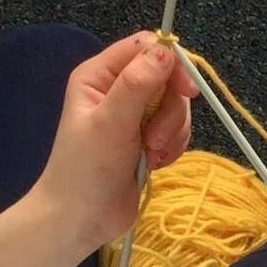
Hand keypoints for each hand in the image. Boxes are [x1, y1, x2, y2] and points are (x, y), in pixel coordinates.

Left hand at [31, 32, 195, 250]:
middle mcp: (117, 89)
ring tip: (151, 154)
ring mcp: (134, 115)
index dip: (170, 64)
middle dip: (170, 110)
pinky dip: (173, 146)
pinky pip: (177, 130)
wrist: (81, 218)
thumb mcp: (111, 122)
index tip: (185, 91)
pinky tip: (156, 163)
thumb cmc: (87, 167)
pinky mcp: (148, 139)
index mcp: (100, 75)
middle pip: (166, 78)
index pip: (145, 48)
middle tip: (154, 138)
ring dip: (172, 132)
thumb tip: (167, 51)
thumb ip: (138, 84)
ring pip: (175, 106)